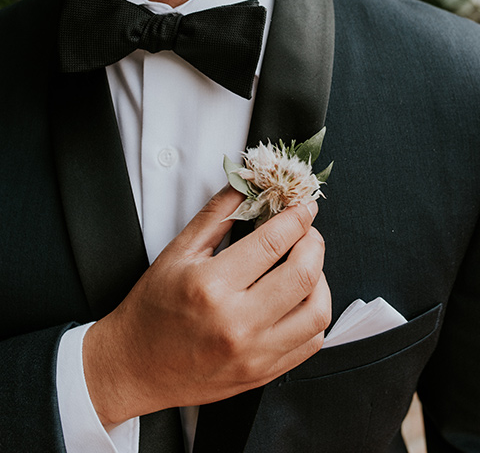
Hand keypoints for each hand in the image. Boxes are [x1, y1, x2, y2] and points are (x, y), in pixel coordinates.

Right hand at [83, 186, 330, 427]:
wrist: (135, 366)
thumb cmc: (153, 309)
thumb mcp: (178, 252)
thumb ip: (218, 214)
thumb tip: (249, 185)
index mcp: (211, 286)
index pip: (273, 242)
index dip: (297, 217)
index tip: (302, 207)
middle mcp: (237, 323)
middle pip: (304, 274)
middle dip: (314, 241)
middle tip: (306, 231)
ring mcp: (254, 354)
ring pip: (317, 312)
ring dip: (321, 278)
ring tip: (306, 264)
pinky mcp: (263, 373)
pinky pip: (311, 342)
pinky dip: (315, 314)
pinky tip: (300, 298)